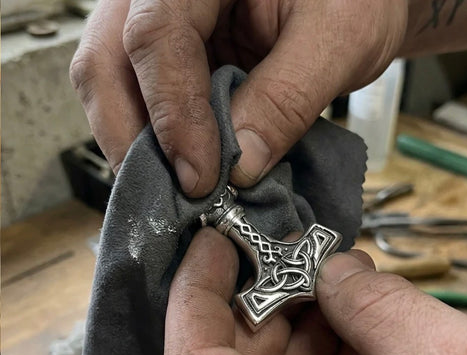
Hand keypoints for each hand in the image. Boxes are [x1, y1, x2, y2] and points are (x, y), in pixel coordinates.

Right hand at [70, 0, 407, 195]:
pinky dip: (158, 142)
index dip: (172, 113)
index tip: (199, 178)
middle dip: (130, 138)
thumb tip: (240, 167)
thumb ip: (288, 98)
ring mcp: (164, 23)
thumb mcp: (338, 40)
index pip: (158, 35)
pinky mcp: (176, 57)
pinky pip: (143, 99)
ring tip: (173, 194)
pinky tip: (182, 171)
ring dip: (138, 146)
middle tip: (166, 199)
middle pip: (107, 60)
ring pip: (114, 84)